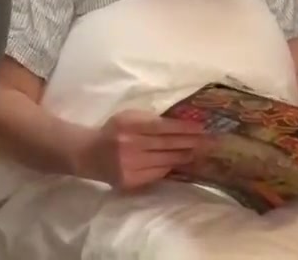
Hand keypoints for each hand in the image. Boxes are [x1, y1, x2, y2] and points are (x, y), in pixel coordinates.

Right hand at [73, 109, 207, 189]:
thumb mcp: (128, 117)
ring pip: (165, 161)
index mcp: (129, 125)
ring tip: (198, 151)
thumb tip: (180, 125)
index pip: (163, 127)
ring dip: (184, 156)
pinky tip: (180, 162)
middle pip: (167, 144)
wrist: (89, 154)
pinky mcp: (131, 181)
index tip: (201, 127)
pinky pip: (157, 174)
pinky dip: (170, 167)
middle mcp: (129, 146)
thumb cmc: (113, 131)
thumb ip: (149, 119)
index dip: (184, 128)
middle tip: (208, 141)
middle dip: (190, 142)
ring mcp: (130, 166)